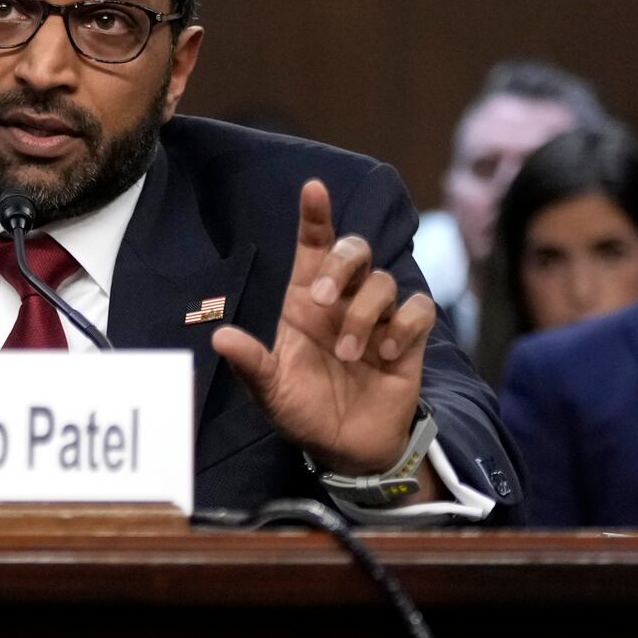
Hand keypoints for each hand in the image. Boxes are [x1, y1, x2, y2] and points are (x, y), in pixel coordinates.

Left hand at [212, 179, 435, 475]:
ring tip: (350, 355)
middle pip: (354, 249)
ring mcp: (377, 318)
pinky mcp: (408, 338)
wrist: (345, 448)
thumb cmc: (303, 410)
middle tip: (323, 300)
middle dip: (340, 265)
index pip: (313, 246)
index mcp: (305, 302)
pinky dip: (403, 325)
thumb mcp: (269, 392)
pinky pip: (417, 307)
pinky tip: (387, 353)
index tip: (313, 189)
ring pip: (383, 280)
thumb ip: (249, 364)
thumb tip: (219, 337)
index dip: (315, 216)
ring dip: (364, 315)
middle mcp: (343, 301)